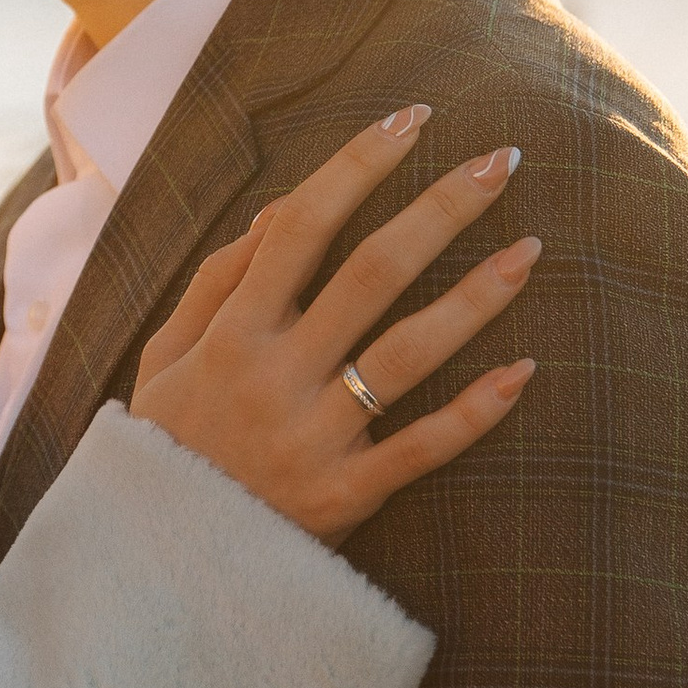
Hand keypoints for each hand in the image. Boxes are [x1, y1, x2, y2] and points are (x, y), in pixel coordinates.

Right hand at [130, 106, 537, 538]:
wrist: (157, 568)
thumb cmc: (167, 447)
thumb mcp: (165, 357)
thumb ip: (216, 282)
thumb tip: (282, 210)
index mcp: (230, 333)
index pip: (301, 227)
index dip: (357, 166)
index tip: (411, 120)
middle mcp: (274, 377)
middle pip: (370, 274)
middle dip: (440, 209)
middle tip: (501, 160)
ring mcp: (312, 438)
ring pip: (406, 355)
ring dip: (475, 298)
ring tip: (530, 248)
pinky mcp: (345, 498)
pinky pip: (421, 449)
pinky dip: (475, 412)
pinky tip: (525, 371)